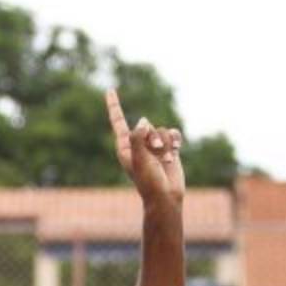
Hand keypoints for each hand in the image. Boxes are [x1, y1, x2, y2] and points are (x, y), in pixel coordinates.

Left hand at [107, 89, 184, 205]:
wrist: (165, 196)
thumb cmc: (148, 180)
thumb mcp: (138, 158)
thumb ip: (137, 137)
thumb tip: (143, 121)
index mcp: (124, 146)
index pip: (118, 121)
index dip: (114, 105)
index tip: (109, 89)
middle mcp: (138, 144)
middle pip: (147, 125)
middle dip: (154, 137)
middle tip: (154, 154)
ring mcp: (153, 146)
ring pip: (162, 130)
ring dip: (166, 144)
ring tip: (164, 161)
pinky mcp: (168, 148)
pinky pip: (173, 133)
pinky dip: (176, 141)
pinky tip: (176, 151)